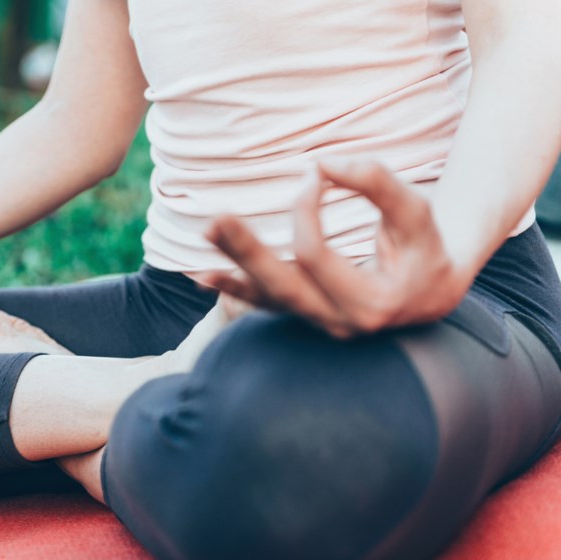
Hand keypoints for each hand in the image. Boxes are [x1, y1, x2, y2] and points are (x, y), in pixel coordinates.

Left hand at [197, 160, 471, 337]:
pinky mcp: (305, 315)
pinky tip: (200, 275)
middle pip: (280, 285)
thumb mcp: (415, 213)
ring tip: (205, 237)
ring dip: (231, 268)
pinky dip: (233, 289)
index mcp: (370, 304)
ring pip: (268, 297)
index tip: (313, 172)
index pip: (315, 255)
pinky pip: (264, 305)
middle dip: (247, 251)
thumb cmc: (424, 248)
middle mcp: (338, 322)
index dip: (305, 210)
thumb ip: (378, 184)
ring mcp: (318, 323)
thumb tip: (325, 163)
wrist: (432, 292)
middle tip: (215, 218)